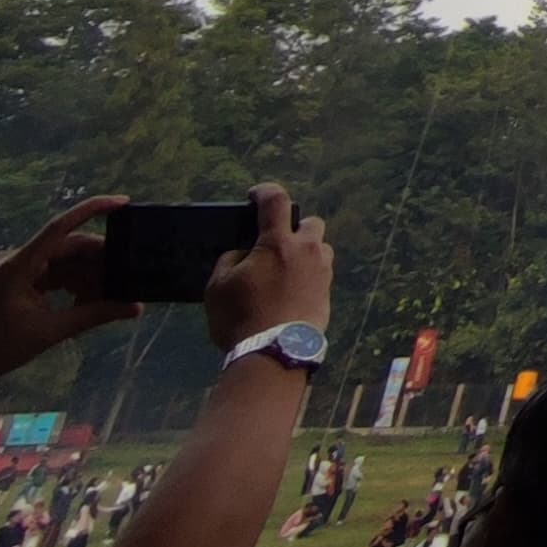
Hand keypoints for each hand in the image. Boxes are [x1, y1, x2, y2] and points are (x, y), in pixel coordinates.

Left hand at [0, 196, 138, 392]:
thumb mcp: (47, 333)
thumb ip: (92, 315)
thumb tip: (134, 308)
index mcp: (18, 265)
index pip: (61, 226)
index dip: (94, 209)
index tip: (124, 203)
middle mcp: (15, 259)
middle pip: (67, 248)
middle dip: (98, 262)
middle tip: (128, 279)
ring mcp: (12, 269)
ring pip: (61, 263)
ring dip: (85, 277)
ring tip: (109, 299)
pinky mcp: (12, 281)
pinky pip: (49, 275)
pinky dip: (69, 286)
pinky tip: (85, 304)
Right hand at [204, 183, 334, 345]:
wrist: (274, 354)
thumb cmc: (241, 319)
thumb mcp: (218, 287)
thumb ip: (230, 260)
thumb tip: (243, 254)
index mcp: (278, 243)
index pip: (276, 201)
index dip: (265, 191)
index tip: (255, 195)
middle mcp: (307, 251)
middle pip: (310, 223)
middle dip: (294, 227)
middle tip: (274, 244)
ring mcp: (322, 272)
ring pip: (320, 249)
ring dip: (304, 253)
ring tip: (282, 272)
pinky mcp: (328, 294)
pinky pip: (320, 275)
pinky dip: (307, 276)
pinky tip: (290, 292)